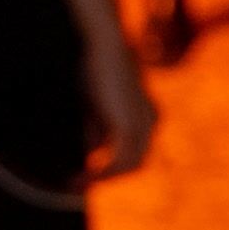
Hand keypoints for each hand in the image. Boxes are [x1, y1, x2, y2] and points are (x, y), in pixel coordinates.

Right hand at [81, 26, 158, 179]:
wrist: (105, 45)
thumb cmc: (97, 67)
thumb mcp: (97, 105)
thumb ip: (98, 129)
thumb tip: (93, 153)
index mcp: (148, 116)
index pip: (136, 151)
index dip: (113, 166)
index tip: (87, 174)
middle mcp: (152, 122)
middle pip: (137, 163)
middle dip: (109, 177)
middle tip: (79, 184)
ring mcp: (143, 124)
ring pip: (130, 165)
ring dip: (103, 178)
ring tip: (76, 182)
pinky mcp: (129, 124)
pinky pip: (119, 160)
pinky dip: (102, 171)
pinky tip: (83, 175)